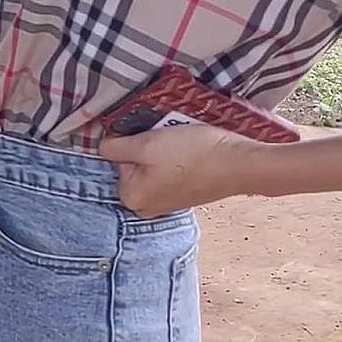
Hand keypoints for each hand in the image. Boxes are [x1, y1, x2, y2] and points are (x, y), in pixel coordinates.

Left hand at [97, 124, 264, 218]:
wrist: (239, 163)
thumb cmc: (192, 154)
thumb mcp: (146, 144)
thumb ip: (116, 146)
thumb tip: (102, 145)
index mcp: (131, 197)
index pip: (115, 159)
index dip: (131, 141)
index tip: (149, 134)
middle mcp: (146, 207)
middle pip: (133, 164)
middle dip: (146, 147)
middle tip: (165, 137)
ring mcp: (167, 203)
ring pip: (152, 166)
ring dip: (161, 150)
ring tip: (180, 141)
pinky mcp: (184, 195)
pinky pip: (170, 171)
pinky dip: (176, 158)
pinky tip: (190, 149)